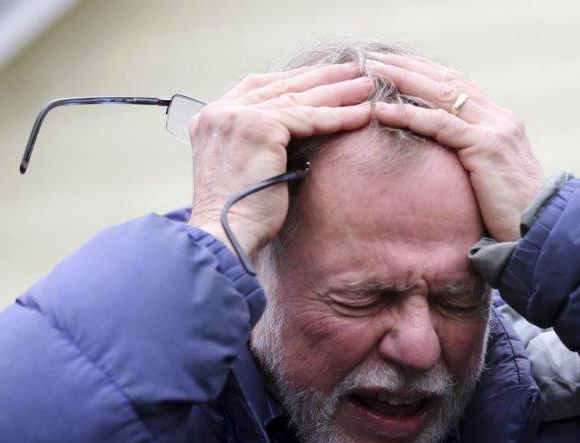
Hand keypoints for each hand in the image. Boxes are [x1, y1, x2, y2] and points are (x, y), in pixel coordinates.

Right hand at [187, 63, 373, 260]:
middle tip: (354, 72)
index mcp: (211, 118)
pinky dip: (339, 116)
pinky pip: (309, 118)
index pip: (258, 86)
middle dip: (322, 78)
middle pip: (282, 86)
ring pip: (299, 98)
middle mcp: (221, 111)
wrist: (225, 233)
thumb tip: (293, 138)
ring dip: (338, 91)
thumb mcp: (244, 168)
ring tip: (367, 85)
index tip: (324, 76)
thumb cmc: (239, 215)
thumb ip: (259, 146)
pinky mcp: (261, 128)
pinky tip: (364, 113)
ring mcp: (238, 116)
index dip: (294, 79)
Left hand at [368, 54, 544, 241]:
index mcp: (502, 123)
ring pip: (442, 94)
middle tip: (376, 59)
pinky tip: (382, 110)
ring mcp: (495, 130)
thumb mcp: (492, 178)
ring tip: (373, 73)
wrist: (542, 229)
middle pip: (448, 82)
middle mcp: (500, 119)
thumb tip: (443, 160)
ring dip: (403, 80)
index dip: (426, 72)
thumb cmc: (514, 214)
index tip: (397, 65)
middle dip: (410, 67)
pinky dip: (408, 114)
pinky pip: (439, 124)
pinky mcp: (486, 147)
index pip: (460, 86)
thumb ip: (473, 159)